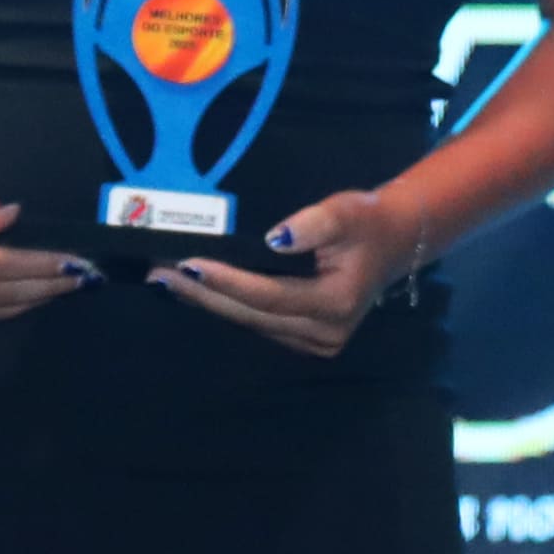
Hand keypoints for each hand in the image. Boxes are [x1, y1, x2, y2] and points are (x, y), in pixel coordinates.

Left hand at [164, 182, 423, 359]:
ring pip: (251, 323)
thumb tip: (274, 238)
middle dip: (204, 293)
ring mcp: (315, 342)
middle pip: (252, 315)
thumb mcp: (346, 211)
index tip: (190, 263)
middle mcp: (324, 333)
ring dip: (209, 301)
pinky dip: (228, 306)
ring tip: (167, 279)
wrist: (393, 242)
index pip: (270, 295)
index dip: (228, 281)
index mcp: (336, 303)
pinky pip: (259, 324)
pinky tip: (198, 290)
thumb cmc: (367, 222)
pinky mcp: (306, 341)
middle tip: (160, 273)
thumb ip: (313, 224)